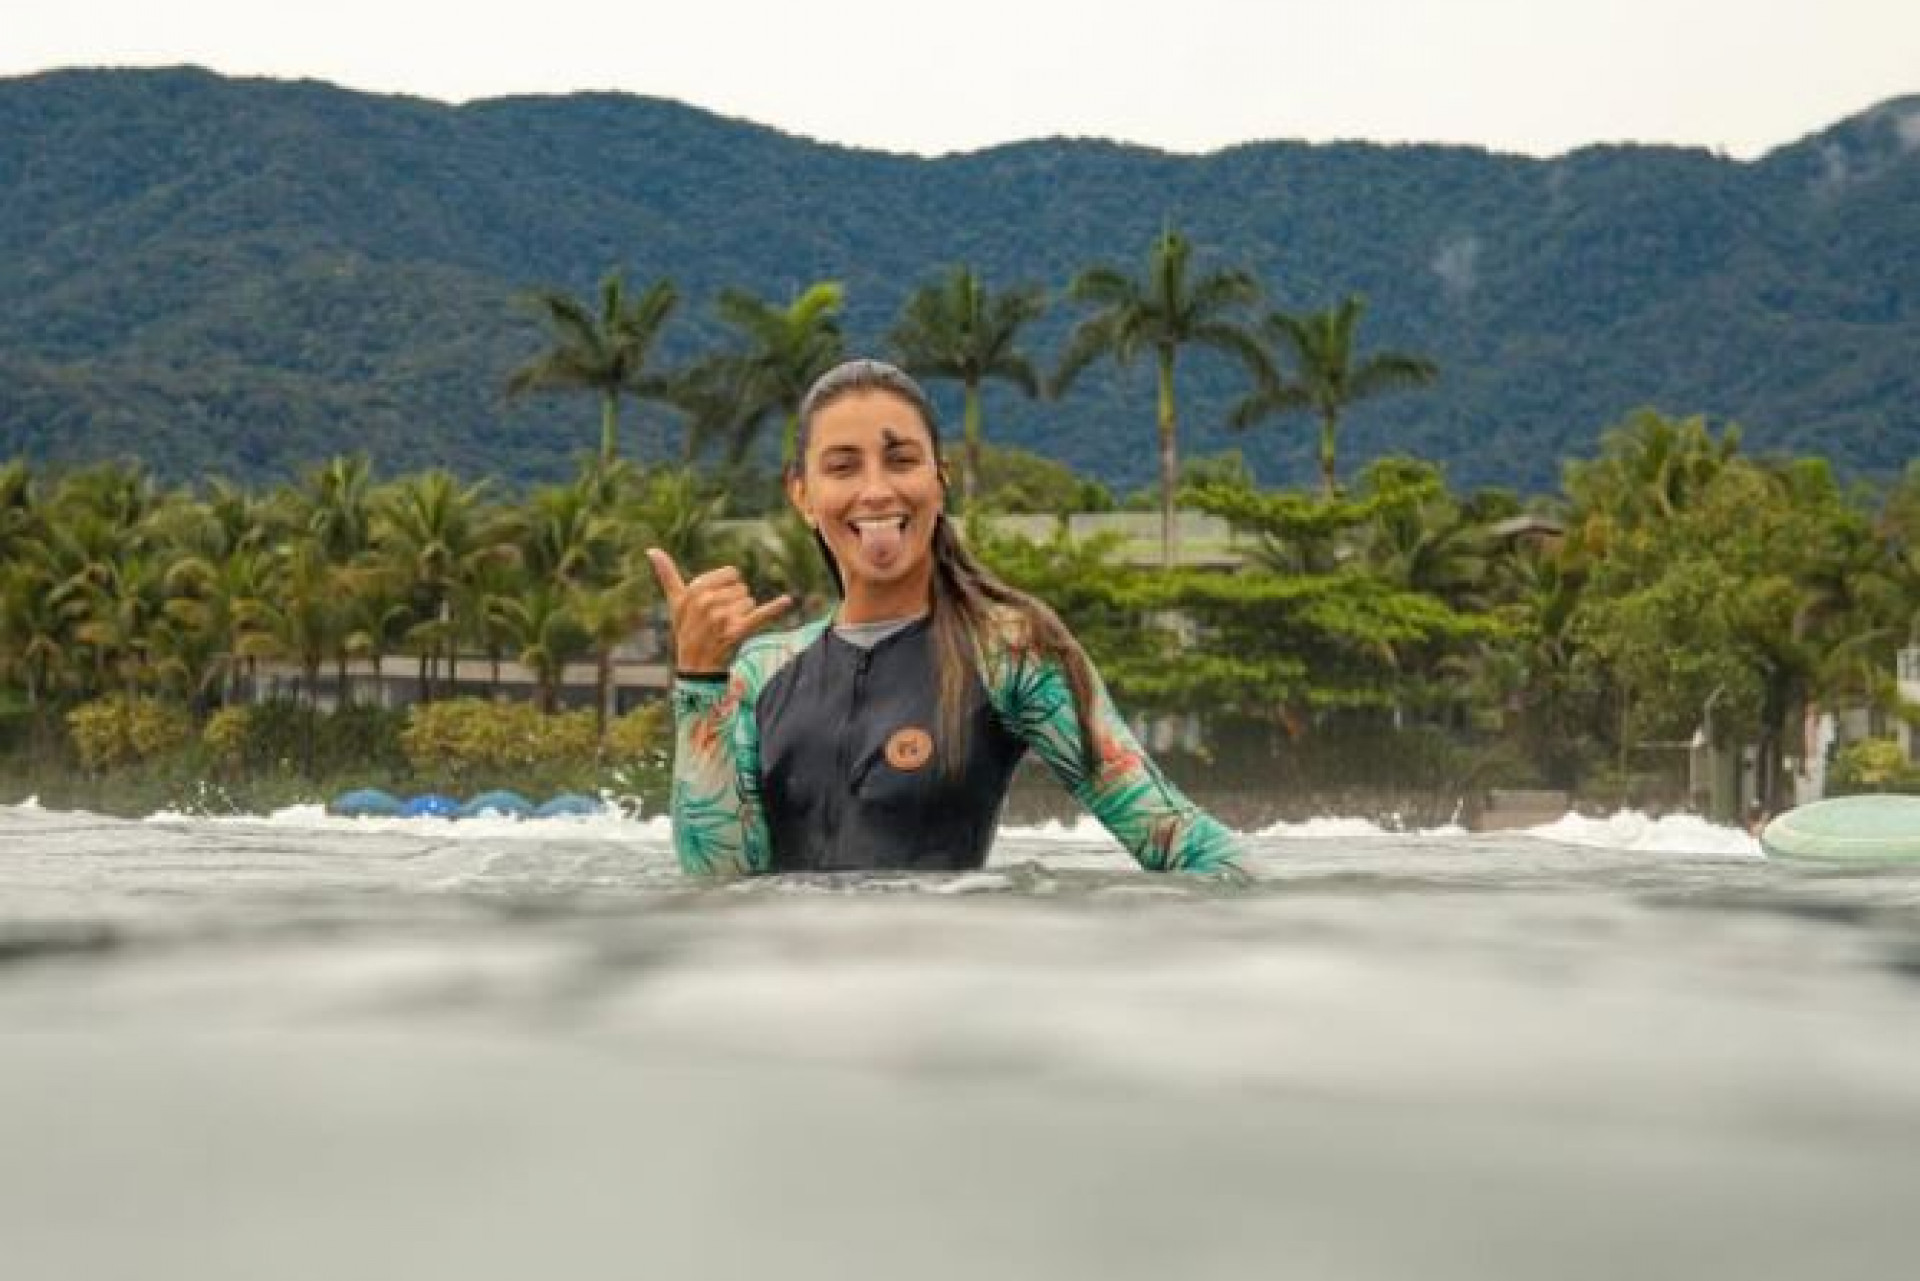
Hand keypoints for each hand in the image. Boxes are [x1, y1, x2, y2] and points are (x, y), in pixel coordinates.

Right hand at [646, 548, 792, 673]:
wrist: (695, 665)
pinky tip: (787, 600)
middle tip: (721, 619)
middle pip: (742, 587)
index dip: (729, 586)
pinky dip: (775, 608)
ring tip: (727, 628)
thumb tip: (651, 550)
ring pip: (750, 602)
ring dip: (744, 614)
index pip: (731, 573)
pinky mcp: (737, 632)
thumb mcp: (675, 602)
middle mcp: (707, 603)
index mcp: (695, 591)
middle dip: (736, 601)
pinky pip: (760, 615)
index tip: (717, 600)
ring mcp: (722, 618)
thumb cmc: (686, 629)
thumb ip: (666, 575)